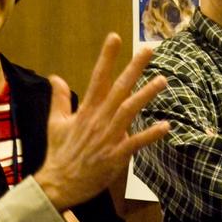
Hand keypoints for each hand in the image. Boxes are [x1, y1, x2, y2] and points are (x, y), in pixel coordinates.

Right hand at [34, 34, 169, 209]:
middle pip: (118, 88)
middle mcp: (98, 119)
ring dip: (146, 94)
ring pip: (129, 110)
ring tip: (163, 80)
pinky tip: (166, 125)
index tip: (115, 37)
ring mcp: (108, 136)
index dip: (106, 57)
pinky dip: (151, 134)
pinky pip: (136, 142)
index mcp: (86, 109)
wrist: (58, 183)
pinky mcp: (116, 155)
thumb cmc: (59, 153)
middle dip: (134, 67)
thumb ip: (59, 99)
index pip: (97, 77)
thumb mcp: (55, 123)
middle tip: (149, 49)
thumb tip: (55, 77)